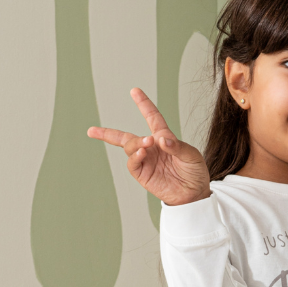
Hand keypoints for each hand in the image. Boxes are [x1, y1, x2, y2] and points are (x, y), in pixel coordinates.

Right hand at [87, 88, 210, 205]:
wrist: (194, 195)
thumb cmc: (194, 172)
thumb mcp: (191, 156)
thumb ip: (177, 146)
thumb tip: (161, 139)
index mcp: (163, 137)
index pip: (151, 117)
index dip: (143, 104)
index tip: (134, 91)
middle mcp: (151, 148)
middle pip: (125, 136)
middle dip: (107, 133)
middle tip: (93, 131)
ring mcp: (145, 161)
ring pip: (129, 148)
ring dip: (135, 143)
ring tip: (146, 144)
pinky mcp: (143, 175)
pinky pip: (132, 164)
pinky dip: (134, 157)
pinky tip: (142, 153)